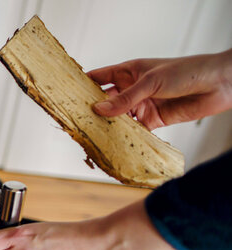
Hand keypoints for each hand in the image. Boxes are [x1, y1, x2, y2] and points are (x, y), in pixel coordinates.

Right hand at [88, 49, 231, 129]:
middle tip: (75, 121)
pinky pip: (134, 131)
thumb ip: (125, 99)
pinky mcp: (153, 121)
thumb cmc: (187, 72)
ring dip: (107, 126)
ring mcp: (142, 105)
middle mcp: (132, 89)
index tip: (66, 95)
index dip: (83, 85)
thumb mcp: (151, 82)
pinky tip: (113, 143)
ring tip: (90, 135)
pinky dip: (125, 137)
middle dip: (92, 110)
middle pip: (106, 101)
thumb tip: (99, 110)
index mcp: (129, 72)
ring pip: (118, 118)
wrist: (219, 85)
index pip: (100, 78)